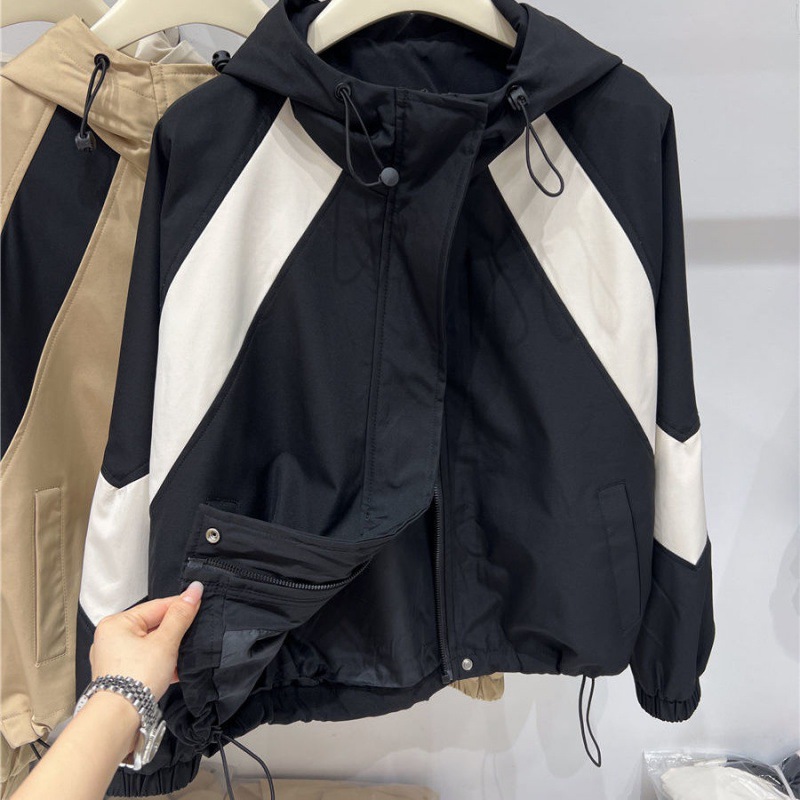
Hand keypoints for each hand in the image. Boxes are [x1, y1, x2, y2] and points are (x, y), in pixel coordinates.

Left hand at [89, 581, 203, 700]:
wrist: (119, 720)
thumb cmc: (135, 679)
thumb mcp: (165, 642)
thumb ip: (181, 615)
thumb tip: (194, 590)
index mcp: (116, 623)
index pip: (157, 606)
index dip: (181, 605)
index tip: (200, 602)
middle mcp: (111, 638)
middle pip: (153, 625)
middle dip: (175, 631)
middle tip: (194, 632)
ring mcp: (114, 659)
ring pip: (151, 645)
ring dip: (170, 649)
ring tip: (185, 654)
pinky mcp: (120, 676)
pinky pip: (146, 661)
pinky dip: (161, 664)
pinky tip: (176, 670)